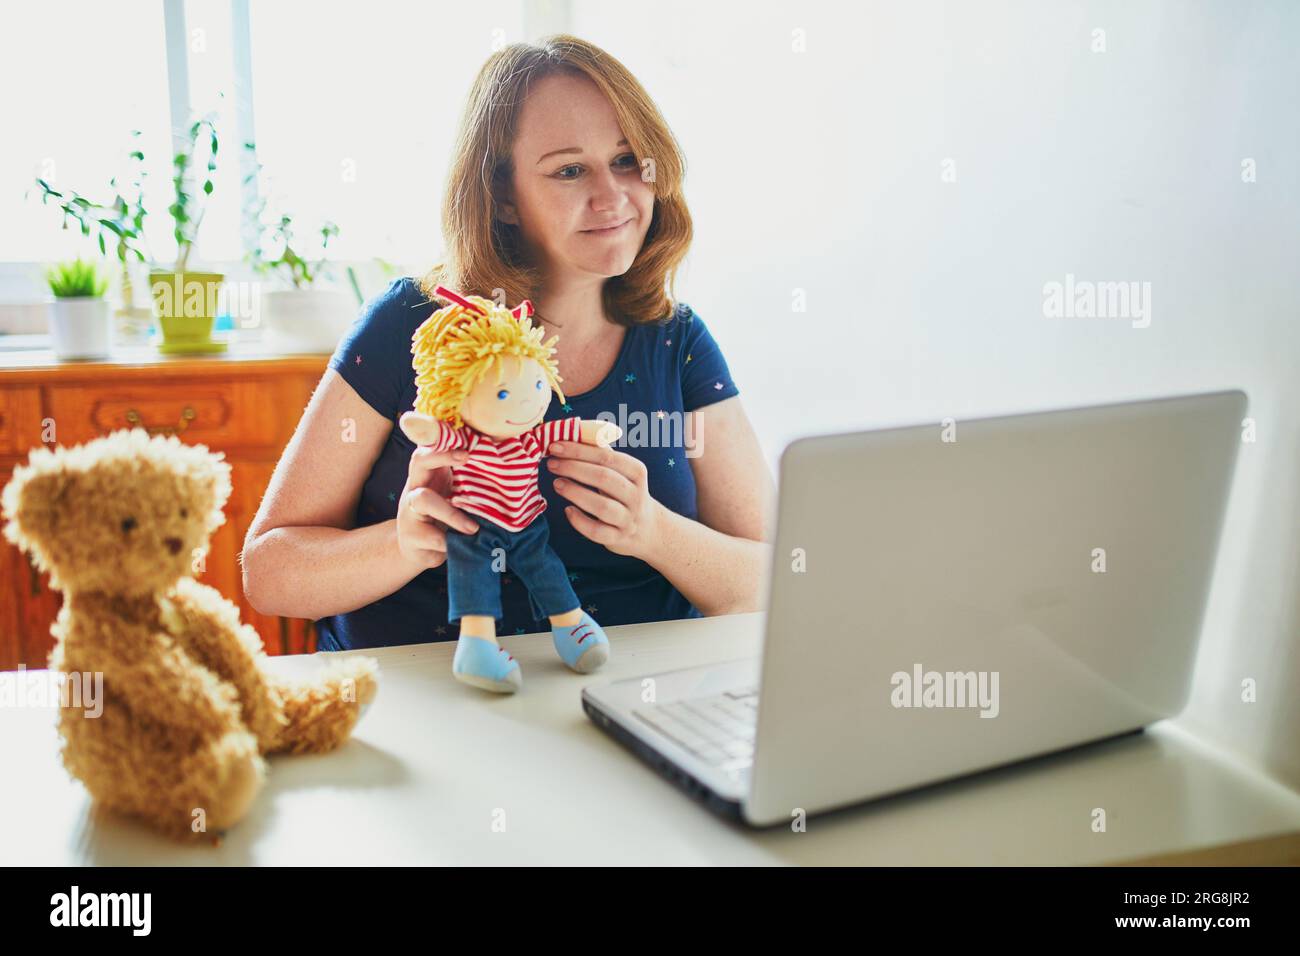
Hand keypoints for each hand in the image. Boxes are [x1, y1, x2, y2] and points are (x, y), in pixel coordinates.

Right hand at [396, 444, 479, 569]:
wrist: (417, 551)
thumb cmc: (442, 518)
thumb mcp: (453, 499)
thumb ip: (466, 485)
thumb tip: (506, 472)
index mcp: (428, 477)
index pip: (431, 449)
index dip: (445, 444)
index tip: (467, 448)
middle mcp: (415, 488)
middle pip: (419, 462)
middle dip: (442, 456)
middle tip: (466, 457)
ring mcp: (409, 511)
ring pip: (424, 500)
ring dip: (452, 513)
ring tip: (473, 528)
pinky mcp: (411, 537)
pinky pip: (433, 537)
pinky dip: (452, 542)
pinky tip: (464, 546)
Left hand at [546, 440, 664, 559]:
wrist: (648, 529)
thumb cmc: (626, 493)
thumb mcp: (623, 472)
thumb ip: (602, 454)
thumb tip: (573, 434)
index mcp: (636, 472)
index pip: (607, 457)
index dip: (579, 450)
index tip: (556, 446)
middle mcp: (635, 495)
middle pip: (604, 478)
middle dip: (574, 468)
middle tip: (552, 464)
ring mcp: (627, 519)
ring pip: (602, 506)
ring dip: (576, 493)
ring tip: (557, 483)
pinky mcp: (618, 538)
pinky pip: (597, 531)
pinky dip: (579, 521)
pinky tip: (568, 510)